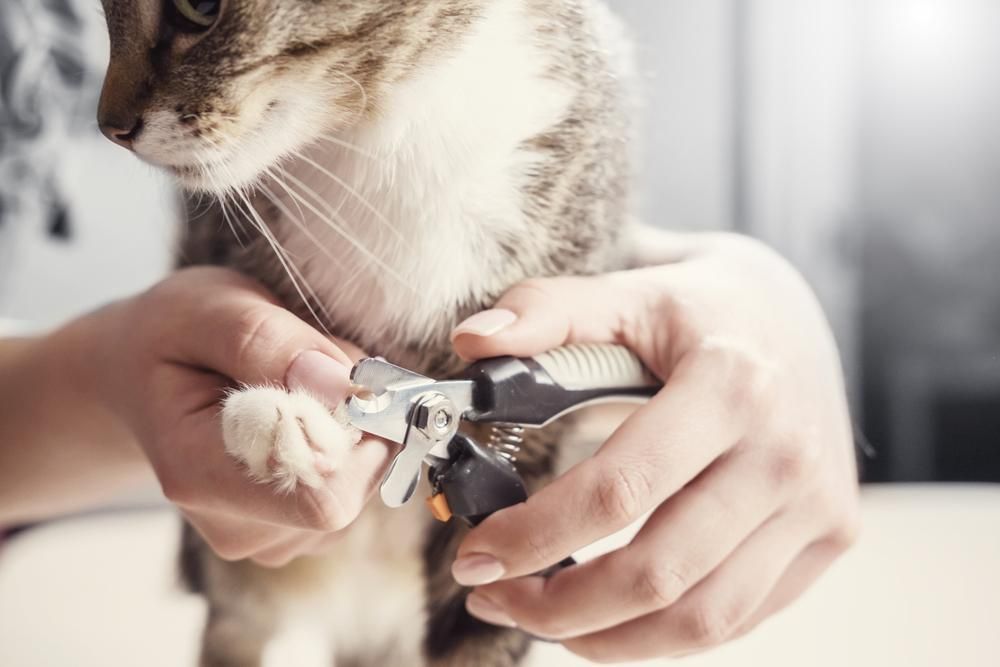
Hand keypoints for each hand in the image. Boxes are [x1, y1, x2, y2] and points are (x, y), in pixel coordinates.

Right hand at [92, 268, 390, 565]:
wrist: (138, 373)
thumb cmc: (173, 336)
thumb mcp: (206, 308)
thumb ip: (269, 341)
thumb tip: (342, 386)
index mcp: (198, 474)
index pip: (319, 496)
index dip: (356, 435)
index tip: (342, 374)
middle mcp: (233, 525)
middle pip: (350, 490)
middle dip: (358, 420)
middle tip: (315, 366)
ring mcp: (266, 538)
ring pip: (360, 486)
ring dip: (354, 426)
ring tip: (296, 387)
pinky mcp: (294, 532)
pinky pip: (356, 488)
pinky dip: (350, 443)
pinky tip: (305, 415)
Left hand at [449, 233, 859, 660]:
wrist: (793, 317)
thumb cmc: (701, 309)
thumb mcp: (627, 292)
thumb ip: (546, 312)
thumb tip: (470, 340)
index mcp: (729, 385)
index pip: (619, 490)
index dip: (535, 536)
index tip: (477, 554)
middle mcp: (785, 453)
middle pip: (659, 573)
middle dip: (557, 606)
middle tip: (495, 597)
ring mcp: (817, 503)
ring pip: (703, 619)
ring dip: (607, 638)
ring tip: (542, 619)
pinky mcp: (830, 536)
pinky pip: (739, 618)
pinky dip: (663, 635)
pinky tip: (611, 617)